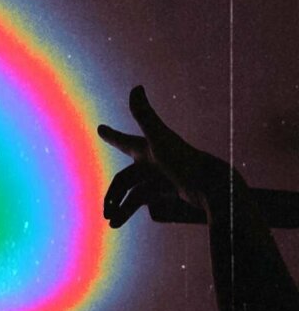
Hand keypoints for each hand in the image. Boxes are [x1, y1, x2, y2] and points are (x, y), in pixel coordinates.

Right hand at [98, 86, 233, 227]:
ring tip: (110, 221)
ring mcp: (161, 176)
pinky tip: (118, 223)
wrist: (211, 186)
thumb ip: (145, 114)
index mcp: (148, 147)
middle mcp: (153, 161)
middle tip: (104, 211)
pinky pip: (144, 201)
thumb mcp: (159, 138)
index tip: (100, 129)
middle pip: (124, 179)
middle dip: (112, 194)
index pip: (125, 141)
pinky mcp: (168, 190)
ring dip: (119, 207)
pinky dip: (130, 211)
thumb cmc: (184, 161)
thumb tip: (136, 87)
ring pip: (132, 193)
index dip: (112, 136)